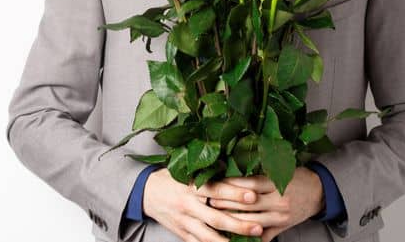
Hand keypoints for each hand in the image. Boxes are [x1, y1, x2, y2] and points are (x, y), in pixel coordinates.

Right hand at [142, 167, 263, 241]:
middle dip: (238, 225)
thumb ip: (209, 174)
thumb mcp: (187, 171)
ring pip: (208, 236)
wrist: (145, 192)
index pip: (215, 190)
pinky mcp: (181, 233)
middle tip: (258, 227)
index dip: (234, 193)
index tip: (253, 196)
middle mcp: (187, 204)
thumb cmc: (171, 179)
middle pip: (215, 218)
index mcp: (190, 186)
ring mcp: (184, 221)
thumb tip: (237, 170)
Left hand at [192, 167, 324, 241]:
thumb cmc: (294, 177)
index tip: (212, 183)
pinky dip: (246, 236)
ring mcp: (280, 217)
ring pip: (250, 222)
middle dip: (224, 203)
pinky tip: (232, 234)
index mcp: (276, 184)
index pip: (247, 184)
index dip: (228, 185)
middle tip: (207, 200)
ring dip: (231, 221)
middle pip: (246, 204)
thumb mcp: (278, 171)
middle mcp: (278, 201)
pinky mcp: (281, 228)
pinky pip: (261, 236)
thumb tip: (228, 175)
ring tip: (214, 217)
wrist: (318, 192)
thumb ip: (257, 176)